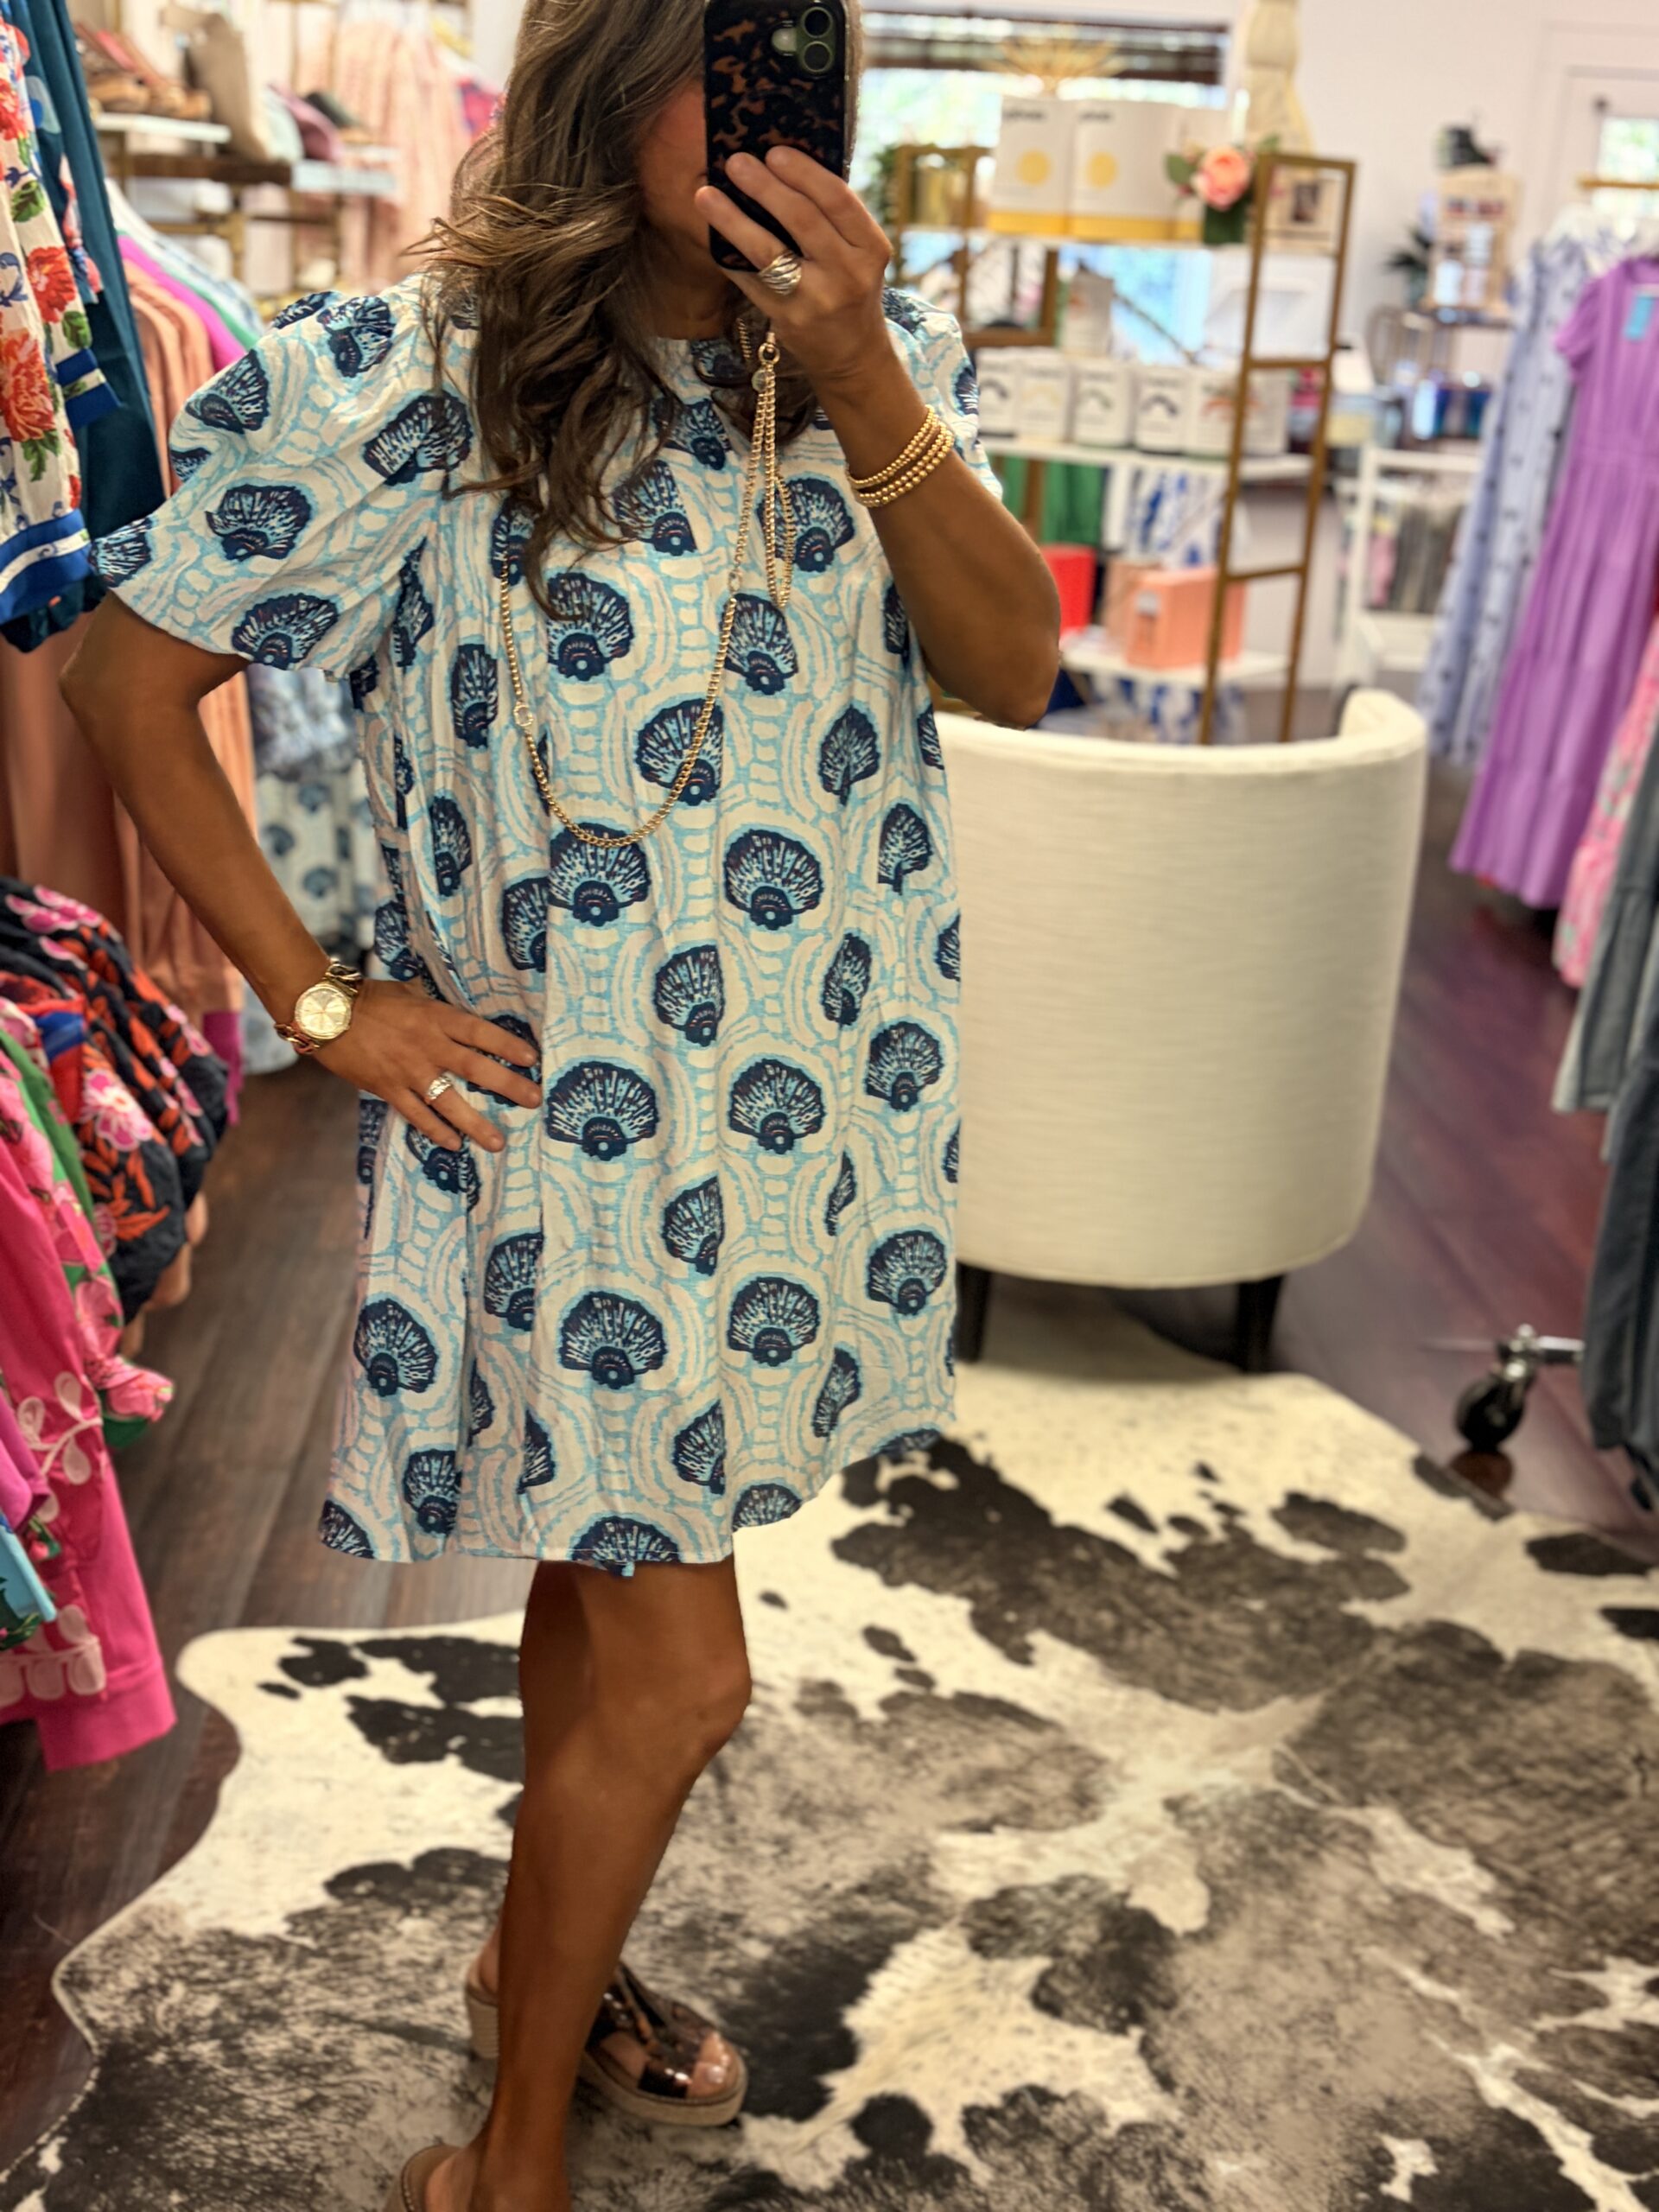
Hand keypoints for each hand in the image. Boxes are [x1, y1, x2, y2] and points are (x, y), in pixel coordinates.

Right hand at [313, 978, 539, 1153]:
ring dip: (476, 1123)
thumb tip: (457, 1010)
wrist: (324, 1011)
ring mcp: (408, 1070)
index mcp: (436, 1017)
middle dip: (508, 1086)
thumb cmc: (369, 998)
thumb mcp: (408, 993)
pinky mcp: (387, 1088)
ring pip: (449, 1101)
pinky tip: (453, 1144)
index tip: (533, 1059)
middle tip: (534, 1100)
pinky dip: (435, 1130)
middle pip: (476, 1068)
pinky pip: (416, 1114)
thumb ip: (434, 1006)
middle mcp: (428, 1045)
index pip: (481, 1032)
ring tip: (498, 1142)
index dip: (508, 1046)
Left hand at [696, 147, 890, 390]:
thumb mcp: (859, 252)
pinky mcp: (786, 320)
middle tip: (736, 162)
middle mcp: (847, 274)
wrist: (852, 355)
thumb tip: (780, 164)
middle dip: (764, 186)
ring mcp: (815, 300)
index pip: (837, 200)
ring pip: (768, 251)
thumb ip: (832, 216)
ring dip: (733, 219)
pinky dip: (728, 254)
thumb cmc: (851, 287)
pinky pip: (749, 280)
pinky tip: (711, 232)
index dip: (804, 172)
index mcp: (870, 248)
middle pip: (802, 219)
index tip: (774, 151)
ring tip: (706, 193)